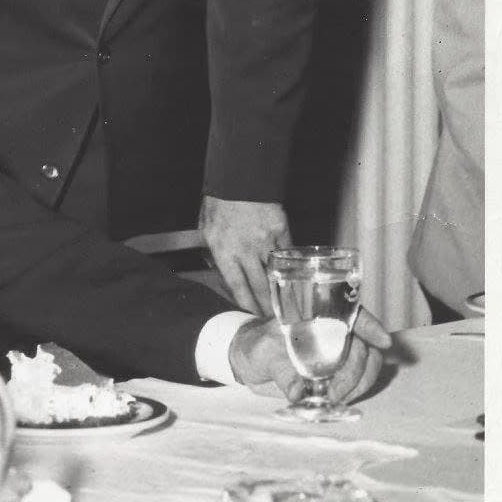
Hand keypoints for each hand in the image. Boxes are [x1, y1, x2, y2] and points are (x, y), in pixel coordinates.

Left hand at [198, 196, 289, 314]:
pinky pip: (287, 254)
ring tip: (287, 308)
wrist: (237, 180)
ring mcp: (265, 240)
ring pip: (276, 274)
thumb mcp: (207, 232)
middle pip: (259, 285)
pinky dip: (290, 267)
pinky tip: (294, 279)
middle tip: (273, 320)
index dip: (246, 305)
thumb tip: (224, 277)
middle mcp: (246, 249)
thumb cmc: (219, 206)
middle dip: (266, 306)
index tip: (252, 316)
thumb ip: (215, 256)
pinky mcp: (280, 230)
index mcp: (224, 251)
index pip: (237, 286)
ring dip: (281, 293)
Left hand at [228, 309, 391, 401]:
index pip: (352, 313)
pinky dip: (355, 392)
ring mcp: (339, 353)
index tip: (383, 342)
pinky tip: (341, 401)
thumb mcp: (264, 354)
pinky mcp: (338, 373)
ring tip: (336, 399)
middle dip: (357, 371)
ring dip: (359, 384)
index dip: (371, 326)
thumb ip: (282, 371)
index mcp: (317, 317)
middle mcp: (334, 332)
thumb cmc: (257, 346)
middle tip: (335, 392)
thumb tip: (299, 394)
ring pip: (368, 365)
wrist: (249, 361)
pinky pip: (359, 381)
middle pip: (364, 346)